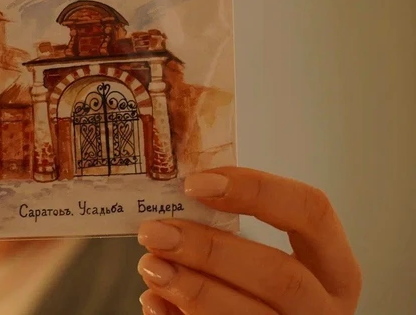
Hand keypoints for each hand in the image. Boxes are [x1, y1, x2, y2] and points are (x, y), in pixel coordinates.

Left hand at [136, 167, 361, 314]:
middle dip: (210, 250)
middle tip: (156, 233)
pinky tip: (154, 300)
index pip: (312, 212)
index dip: (256, 190)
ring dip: (192, 288)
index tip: (194, 183)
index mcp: (334, 269)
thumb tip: (172, 211)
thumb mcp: (259, 259)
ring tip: (151, 266)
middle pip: (279, 275)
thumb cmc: (253, 291)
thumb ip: (226, 233)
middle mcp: (324, 308)